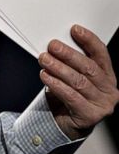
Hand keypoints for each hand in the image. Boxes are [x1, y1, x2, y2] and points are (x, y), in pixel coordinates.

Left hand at [39, 24, 117, 139]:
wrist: (67, 124)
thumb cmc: (69, 96)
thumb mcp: (72, 77)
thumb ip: (69, 63)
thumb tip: (54, 46)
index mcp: (107, 76)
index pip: (101, 54)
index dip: (89, 40)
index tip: (74, 29)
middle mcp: (109, 89)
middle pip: (89, 68)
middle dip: (69, 55)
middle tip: (52, 46)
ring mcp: (103, 104)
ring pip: (79, 82)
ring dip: (59, 68)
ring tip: (44, 60)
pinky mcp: (91, 115)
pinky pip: (71, 96)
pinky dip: (56, 85)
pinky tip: (45, 76)